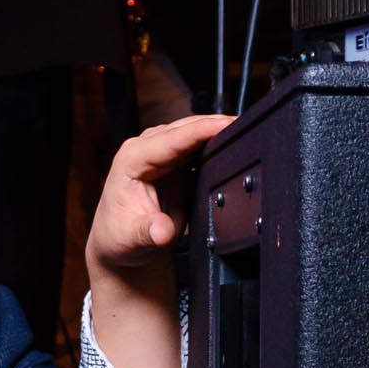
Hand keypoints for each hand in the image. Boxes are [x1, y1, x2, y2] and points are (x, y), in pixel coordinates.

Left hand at [86, 113, 235, 277]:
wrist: (120, 244)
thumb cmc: (119, 237)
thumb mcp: (130, 239)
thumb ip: (148, 232)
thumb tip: (162, 231)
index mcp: (132, 158)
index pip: (172, 139)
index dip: (201, 130)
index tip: (227, 125)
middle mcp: (145, 148)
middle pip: (187, 127)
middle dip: (217, 123)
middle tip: (248, 125)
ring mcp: (161, 151)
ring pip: (194, 131)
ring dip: (219, 130)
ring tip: (247, 130)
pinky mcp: (174, 160)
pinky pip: (198, 145)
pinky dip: (216, 143)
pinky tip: (234, 145)